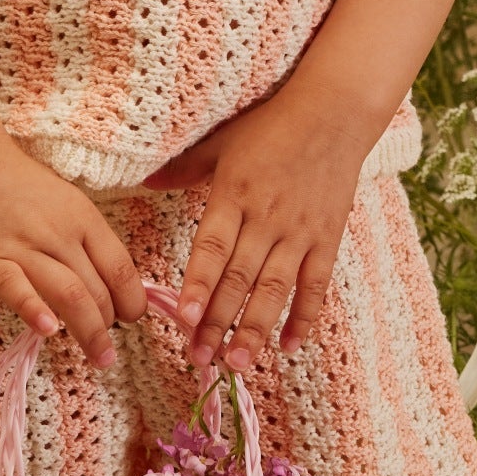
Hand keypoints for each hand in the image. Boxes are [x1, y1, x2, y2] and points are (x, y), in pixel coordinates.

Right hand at [0, 133, 147, 367]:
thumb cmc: (18, 186)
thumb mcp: (65, 203)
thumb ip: (85, 240)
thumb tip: (109, 282)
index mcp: (84, 218)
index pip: (120, 268)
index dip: (133, 300)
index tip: (132, 319)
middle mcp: (60, 234)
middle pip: (98, 289)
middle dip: (110, 326)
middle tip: (109, 350)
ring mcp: (24, 248)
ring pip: (70, 294)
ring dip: (89, 332)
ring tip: (99, 358)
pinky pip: (17, 288)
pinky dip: (34, 310)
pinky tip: (48, 330)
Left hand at [144, 92, 369, 371]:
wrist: (334, 112)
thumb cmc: (272, 126)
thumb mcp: (222, 142)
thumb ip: (183, 169)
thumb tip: (142, 182)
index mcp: (235, 193)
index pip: (213, 247)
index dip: (199, 284)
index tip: (185, 318)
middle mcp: (267, 217)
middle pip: (240, 277)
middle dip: (219, 321)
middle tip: (200, 357)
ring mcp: (300, 231)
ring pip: (276, 288)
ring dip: (257, 328)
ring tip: (239, 363)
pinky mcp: (328, 238)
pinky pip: (317, 284)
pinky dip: (306, 317)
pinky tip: (291, 347)